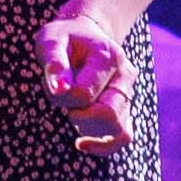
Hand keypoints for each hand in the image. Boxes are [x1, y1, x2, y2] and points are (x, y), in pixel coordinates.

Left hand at [37, 3, 132, 151]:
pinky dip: (103, 146)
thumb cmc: (64, 38)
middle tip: (66, 102)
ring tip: (74, 110)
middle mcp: (126, 75)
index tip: (55, 86)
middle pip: (109, 114)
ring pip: (118, 129)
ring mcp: (129, 93)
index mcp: (109, 56)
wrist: (84, 34)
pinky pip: (124, 136)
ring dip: (88, 127)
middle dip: (80, 116)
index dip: (63, 98)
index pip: (84, 95)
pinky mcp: (126, 108)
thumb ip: (54, 63)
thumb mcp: (51, 41)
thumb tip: (60, 90)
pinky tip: (81, 144)